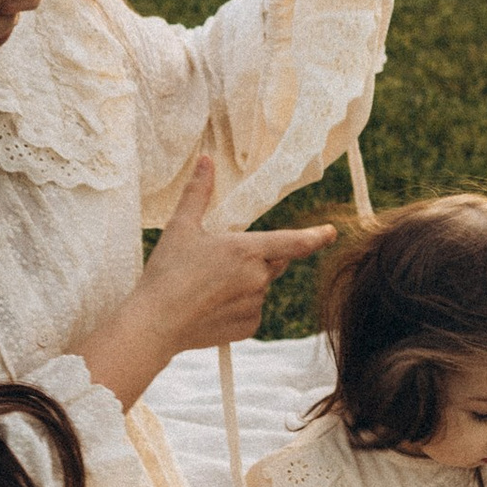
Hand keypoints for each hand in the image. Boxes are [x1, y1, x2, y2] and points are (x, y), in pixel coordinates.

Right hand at [82, 156, 336, 404]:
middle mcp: (257, 278)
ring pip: (260, 288)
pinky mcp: (247, 327)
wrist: (154, 323)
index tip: (331, 233)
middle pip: (273, 262)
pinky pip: (251, 311)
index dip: (315, 237)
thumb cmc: (167, 272)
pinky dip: (237, 307)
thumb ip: (198, 192)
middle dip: (257, 258)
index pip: (292, 242)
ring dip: (245, 284)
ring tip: (206, 287)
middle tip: (220, 262)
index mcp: (247, 250)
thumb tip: (206, 159)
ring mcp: (254, 305)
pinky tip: (210, 307)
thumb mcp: (181, 226)